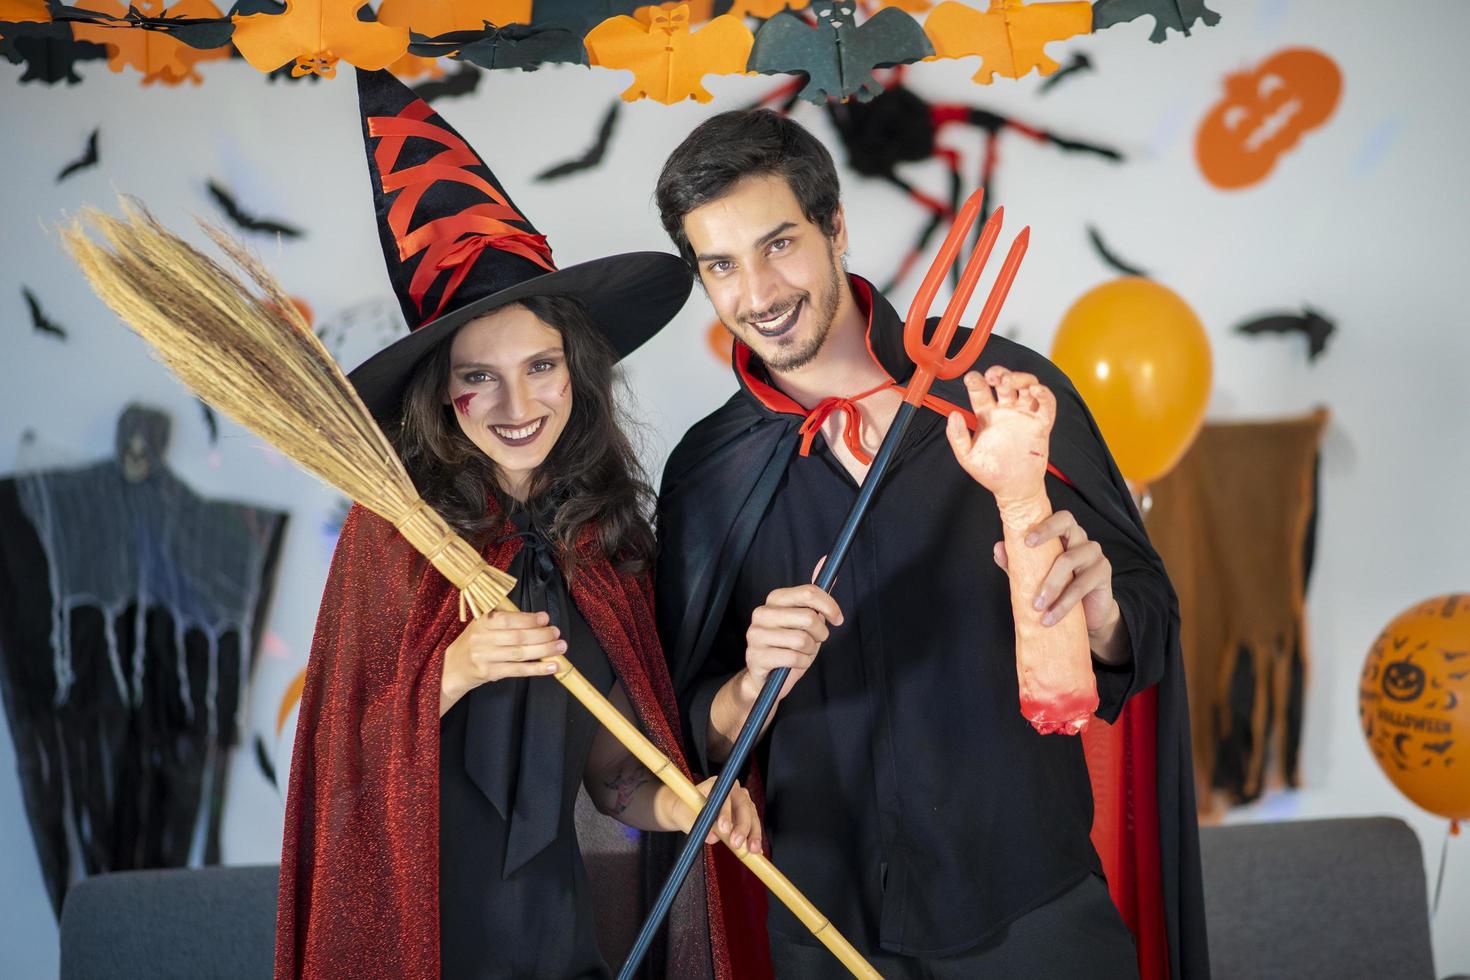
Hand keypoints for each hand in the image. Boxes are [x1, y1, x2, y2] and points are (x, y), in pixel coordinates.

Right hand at [441, 610, 565, 710]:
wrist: (453, 667)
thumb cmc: (474, 643)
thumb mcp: (483, 626)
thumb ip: (505, 621)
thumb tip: (538, 621)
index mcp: (482, 622)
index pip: (508, 619)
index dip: (529, 619)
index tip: (545, 619)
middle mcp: (482, 638)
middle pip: (518, 636)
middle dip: (542, 635)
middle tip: (557, 633)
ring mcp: (485, 657)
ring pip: (520, 653)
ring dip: (544, 650)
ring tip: (560, 647)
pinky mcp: (489, 673)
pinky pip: (518, 670)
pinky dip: (537, 668)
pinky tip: (551, 666)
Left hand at [673, 777, 761, 854]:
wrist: (686, 812)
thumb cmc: (684, 810)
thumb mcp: (685, 817)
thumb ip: (698, 825)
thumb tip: (712, 837)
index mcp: (716, 785)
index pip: (724, 796)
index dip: (726, 813)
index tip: (724, 829)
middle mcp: (732, 790)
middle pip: (743, 805)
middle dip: (742, 826)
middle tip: (737, 843)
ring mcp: (740, 802)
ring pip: (751, 815)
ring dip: (752, 833)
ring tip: (751, 849)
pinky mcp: (745, 815)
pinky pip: (753, 824)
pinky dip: (754, 837)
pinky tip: (755, 848)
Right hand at [739, 582, 843, 702]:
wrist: (766, 675)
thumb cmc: (789, 644)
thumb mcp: (804, 618)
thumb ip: (814, 594)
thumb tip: (826, 561)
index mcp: (774, 599)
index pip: (808, 592)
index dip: (830, 606)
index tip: (838, 619)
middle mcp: (761, 613)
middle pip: (808, 617)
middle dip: (821, 633)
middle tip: (817, 640)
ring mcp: (756, 635)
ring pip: (802, 640)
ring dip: (810, 650)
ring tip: (803, 652)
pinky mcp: (756, 656)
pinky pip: (793, 658)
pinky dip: (802, 663)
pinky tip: (795, 663)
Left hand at [946, 367, 1054, 502]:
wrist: (1014, 489)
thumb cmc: (991, 473)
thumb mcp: (967, 456)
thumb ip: (958, 436)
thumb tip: (953, 415)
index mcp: (986, 415)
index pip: (981, 391)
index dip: (976, 381)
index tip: (971, 378)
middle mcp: (1005, 411)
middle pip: (1005, 381)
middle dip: (1000, 373)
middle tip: (993, 377)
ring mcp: (1024, 415)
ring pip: (1026, 386)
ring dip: (1020, 378)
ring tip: (1010, 382)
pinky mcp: (1041, 424)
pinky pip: (1046, 404)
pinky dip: (1044, 394)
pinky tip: (1036, 391)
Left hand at [993, 510, 1121, 646]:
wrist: (1089, 616)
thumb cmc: (1060, 589)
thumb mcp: (1036, 575)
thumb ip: (1018, 562)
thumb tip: (998, 548)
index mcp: (1066, 535)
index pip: (1060, 518)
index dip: (1045, 524)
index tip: (1026, 540)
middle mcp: (1082, 540)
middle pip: (1069, 527)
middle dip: (1046, 537)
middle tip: (1027, 553)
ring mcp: (1095, 555)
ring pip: (1069, 560)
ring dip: (1050, 584)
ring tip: (1037, 606)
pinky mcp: (1104, 574)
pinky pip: (1081, 586)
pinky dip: (1063, 603)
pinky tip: (1051, 616)